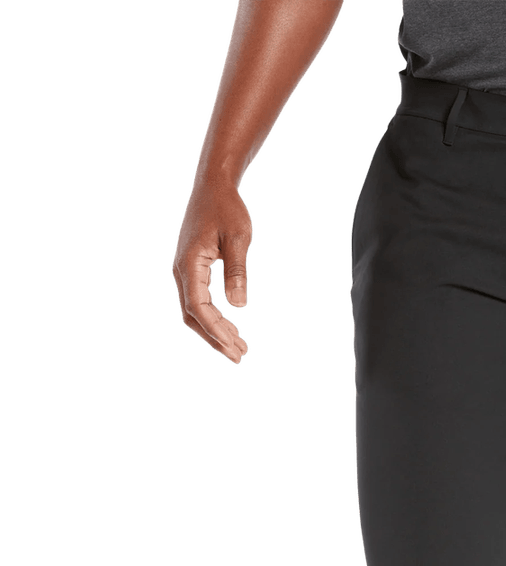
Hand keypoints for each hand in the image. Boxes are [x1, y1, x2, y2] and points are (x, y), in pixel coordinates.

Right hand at [172, 178, 252, 365]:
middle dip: (215, 338)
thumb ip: (237, 271)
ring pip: (195, 312)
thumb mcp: (237, 238)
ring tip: (240, 347)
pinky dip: (214, 318)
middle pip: (193, 316)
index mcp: (189, 264)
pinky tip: (232, 328)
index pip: (198, 307)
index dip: (216, 330)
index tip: (235, 346)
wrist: (213, 187)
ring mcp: (184, 271)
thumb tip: (239, 306)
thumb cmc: (226, 209)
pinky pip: (199, 302)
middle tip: (240, 356)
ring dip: (216, 331)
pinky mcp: (192, 270)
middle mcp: (181, 271)